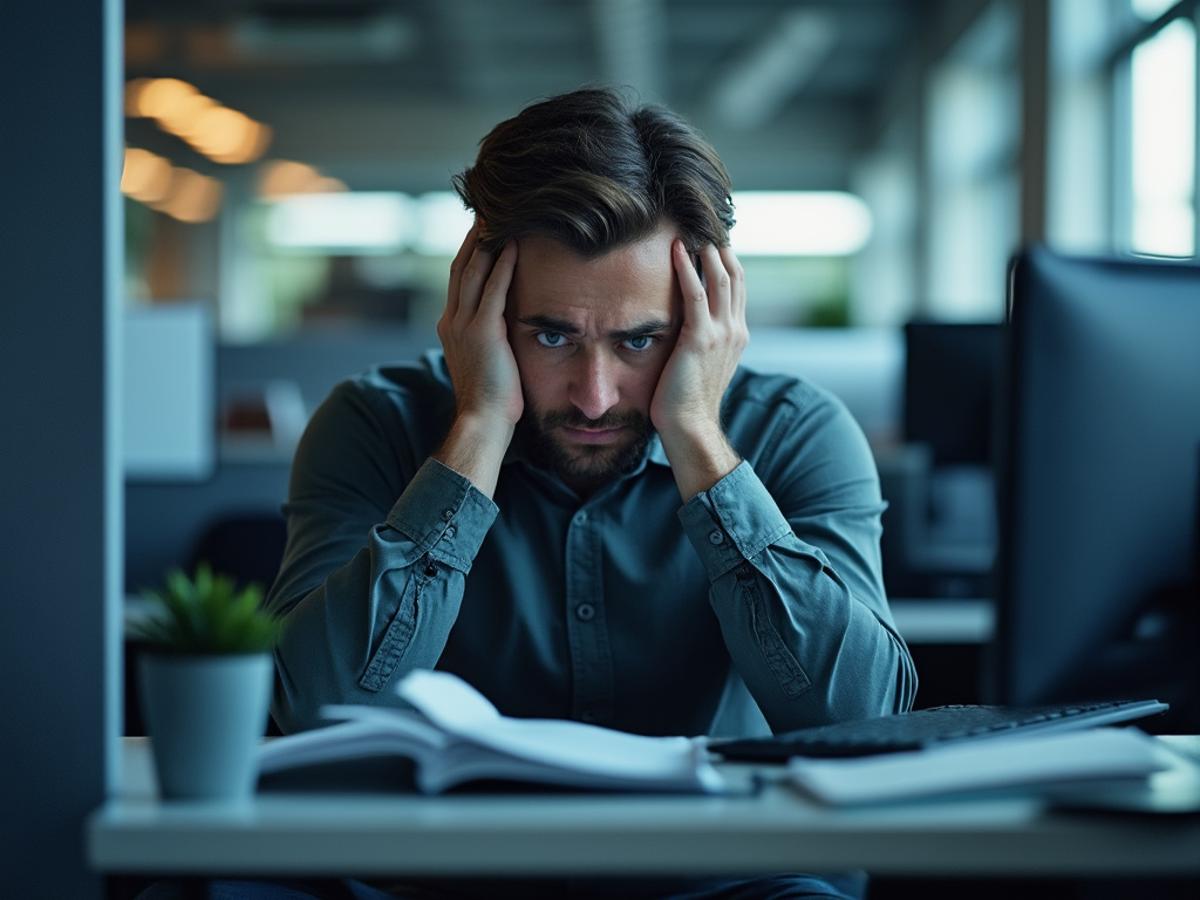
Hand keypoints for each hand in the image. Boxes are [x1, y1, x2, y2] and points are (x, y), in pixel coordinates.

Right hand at [436, 222, 523, 427]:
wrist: (482, 420)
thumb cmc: (490, 399)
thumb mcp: (483, 361)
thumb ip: (487, 338)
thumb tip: (503, 326)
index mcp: (450, 327)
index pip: (458, 280)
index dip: (469, 253)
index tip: (482, 231)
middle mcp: (451, 320)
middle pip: (461, 268)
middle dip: (474, 238)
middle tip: (488, 212)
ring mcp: (464, 325)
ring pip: (473, 272)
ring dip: (487, 243)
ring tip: (500, 219)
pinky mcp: (483, 331)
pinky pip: (493, 289)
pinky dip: (503, 265)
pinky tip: (514, 246)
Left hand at [650, 241, 747, 444]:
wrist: (691, 426)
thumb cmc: (688, 400)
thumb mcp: (703, 363)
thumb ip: (702, 339)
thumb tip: (686, 323)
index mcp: (738, 334)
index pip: (737, 286)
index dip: (727, 259)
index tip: (711, 237)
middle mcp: (735, 329)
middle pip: (734, 275)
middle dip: (720, 246)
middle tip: (702, 222)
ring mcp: (721, 333)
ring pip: (720, 278)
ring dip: (706, 250)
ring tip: (690, 227)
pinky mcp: (700, 339)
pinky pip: (695, 294)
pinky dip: (686, 268)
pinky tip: (676, 249)